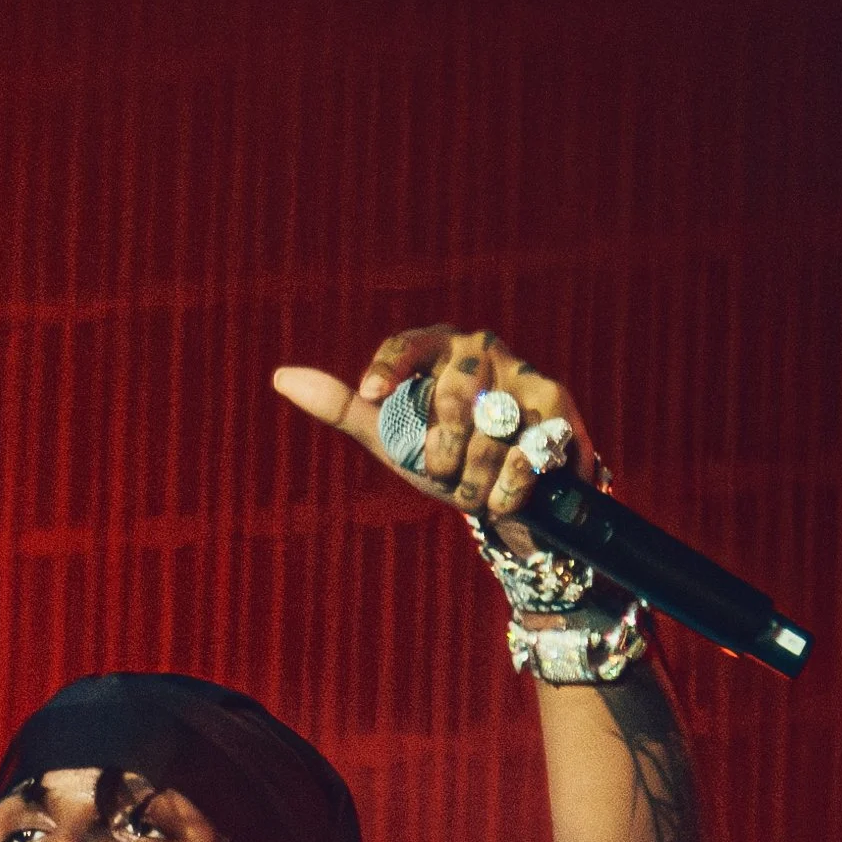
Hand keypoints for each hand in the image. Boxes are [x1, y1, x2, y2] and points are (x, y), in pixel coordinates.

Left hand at [273, 326, 594, 538]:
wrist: (501, 496)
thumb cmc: (439, 456)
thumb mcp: (387, 435)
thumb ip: (340, 405)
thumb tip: (281, 375)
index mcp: (440, 348)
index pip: (410, 344)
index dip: (391, 367)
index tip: (372, 396)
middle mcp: (485, 350)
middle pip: (456, 397)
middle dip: (445, 451)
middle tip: (443, 473)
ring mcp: (527, 376)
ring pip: (493, 430)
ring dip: (477, 476)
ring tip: (477, 488)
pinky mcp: (560, 411)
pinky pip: (529, 451)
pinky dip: (511, 486)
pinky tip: (506, 497)